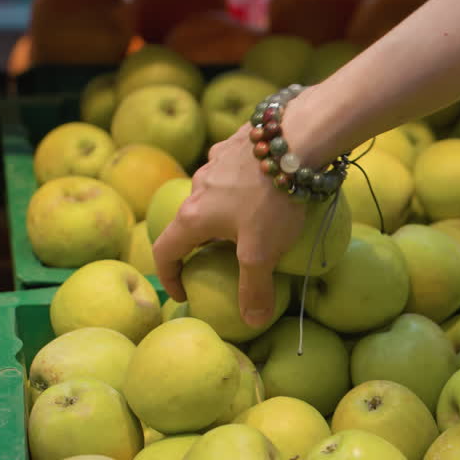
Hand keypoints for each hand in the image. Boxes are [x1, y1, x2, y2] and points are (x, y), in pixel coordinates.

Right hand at [153, 124, 306, 326]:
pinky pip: (232, 172)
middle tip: (220, 260)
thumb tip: (252, 322)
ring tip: (247, 225)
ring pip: (211, 194)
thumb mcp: (262, 252)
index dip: (169, 277)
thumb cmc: (271, 199)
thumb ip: (254, 288)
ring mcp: (215, 161)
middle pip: (188, 221)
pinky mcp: (237, 143)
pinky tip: (265, 190)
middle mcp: (197, 186)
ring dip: (221, 213)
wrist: (294, 137)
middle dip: (199, 244)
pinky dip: (239, 188)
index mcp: (193, 216)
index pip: (165, 252)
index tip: (183, 292)